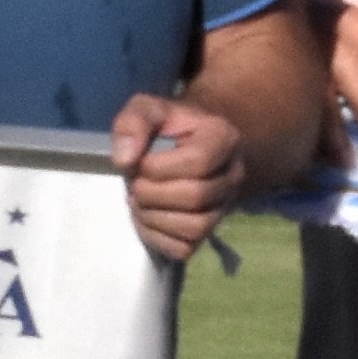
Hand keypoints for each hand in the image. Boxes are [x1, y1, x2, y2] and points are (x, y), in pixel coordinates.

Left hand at [107, 89, 253, 257]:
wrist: (191, 145)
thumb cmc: (168, 127)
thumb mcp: (148, 109)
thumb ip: (134, 123)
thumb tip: (124, 160)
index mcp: (224, 138)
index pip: (198, 161)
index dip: (159, 167)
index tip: (139, 162)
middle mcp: (233, 176)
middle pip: (196, 196)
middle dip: (153, 193)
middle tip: (135, 184)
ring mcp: (224, 208)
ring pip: (195, 227)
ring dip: (154, 218)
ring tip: (139, 202)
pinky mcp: (209, 233)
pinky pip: (185, 248)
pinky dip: (157, 237)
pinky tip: (148, 218)